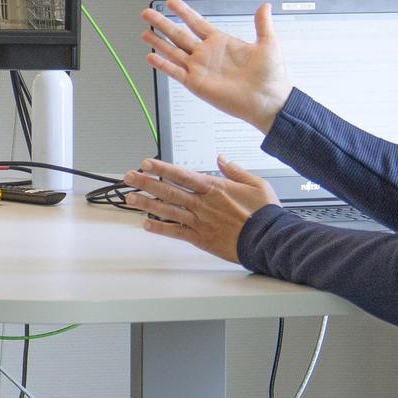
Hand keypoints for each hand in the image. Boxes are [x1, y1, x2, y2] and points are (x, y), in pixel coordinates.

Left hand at [120, 156, 279, 262]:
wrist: (268, 239)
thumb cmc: (265, 213)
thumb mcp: (256, 183)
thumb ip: (235, 170)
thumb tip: (221, 158)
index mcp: (214, 188)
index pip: (182, 175)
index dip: (162, 168)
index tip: (146, 163)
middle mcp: (203, 204)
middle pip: (169, 190)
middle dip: (146, 183)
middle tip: (129, 177)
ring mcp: (199, 221)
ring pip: (167, 210)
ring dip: (147, 204)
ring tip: (130, 198)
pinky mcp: (200, 238)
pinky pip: (176, 232)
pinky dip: (160, 229)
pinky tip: (146, 225)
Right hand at [142, 0, 292, 133]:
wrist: (268, 102)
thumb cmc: (270, 76)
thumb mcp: (269, 44)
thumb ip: (263, 24)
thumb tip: (264, 7)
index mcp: (222, 42)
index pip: (197, 22)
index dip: (183, 12)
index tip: (171, 2)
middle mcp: (207, 54)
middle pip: (179, 34)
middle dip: (162, 23)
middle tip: (148, 13)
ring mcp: (200, 68)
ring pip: (173, 51)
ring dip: (158, 42)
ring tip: (145, 33)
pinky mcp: (196, 83)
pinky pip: (175, 71)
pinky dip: (162, 64)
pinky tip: (151, 56)